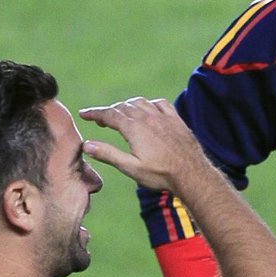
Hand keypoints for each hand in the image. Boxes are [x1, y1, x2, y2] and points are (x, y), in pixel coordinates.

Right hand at [79, 98, 207, 191]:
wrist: (191, 174)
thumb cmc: (160, 174)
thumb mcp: (130, 167)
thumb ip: (108, 154)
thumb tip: (87, 145)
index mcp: (134, 128)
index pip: (109, 114)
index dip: (94, 113)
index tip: (84, 113)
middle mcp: (148, 117)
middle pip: (123, 107)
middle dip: (109, 111)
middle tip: (99, 119)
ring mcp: (163, 117)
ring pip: (140, 102)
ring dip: (127, 105)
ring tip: (120, 114)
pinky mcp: (176, 120)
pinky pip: (160, 103)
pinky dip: (149, 103)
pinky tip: (148, 109)